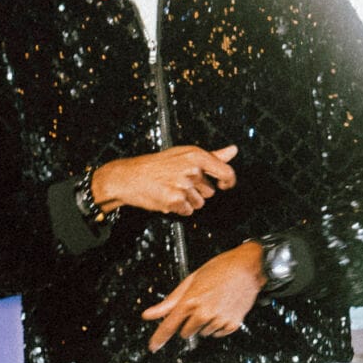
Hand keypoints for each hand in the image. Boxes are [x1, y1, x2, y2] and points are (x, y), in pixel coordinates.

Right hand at [93, 144, 237, 216]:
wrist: (128, 177)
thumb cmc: (156, 165)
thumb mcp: (184, 155)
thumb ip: (212, 155)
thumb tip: (233, 150)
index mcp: (196, 155)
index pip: (226, 172)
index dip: (229, 182)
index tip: (225, 185)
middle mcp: (192, 169)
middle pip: (210, 192)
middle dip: (197, 191)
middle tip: (178, 182)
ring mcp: (183, 185)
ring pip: (199, 203)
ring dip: (187, 201)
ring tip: (170, 189)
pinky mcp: (175, 199)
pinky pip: (187, 211)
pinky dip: (178, 209)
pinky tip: (166, 198)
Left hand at [143, 241, 264, 351]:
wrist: (247, 267)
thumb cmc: (220, 269)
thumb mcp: (190, 281)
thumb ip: (169, 301)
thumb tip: (149, 314)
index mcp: (190, 301)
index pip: (169, 326)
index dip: (159, 338)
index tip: (153, 347)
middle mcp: (204, 313)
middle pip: (186, 332)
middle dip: (188, 323)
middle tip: (198, 307)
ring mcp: (219, 320)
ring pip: (202, 333)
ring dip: (204, 323)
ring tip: (213, 304)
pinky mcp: (232, 324)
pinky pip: (218, 333)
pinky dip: (218, 325)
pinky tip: (222, 310)